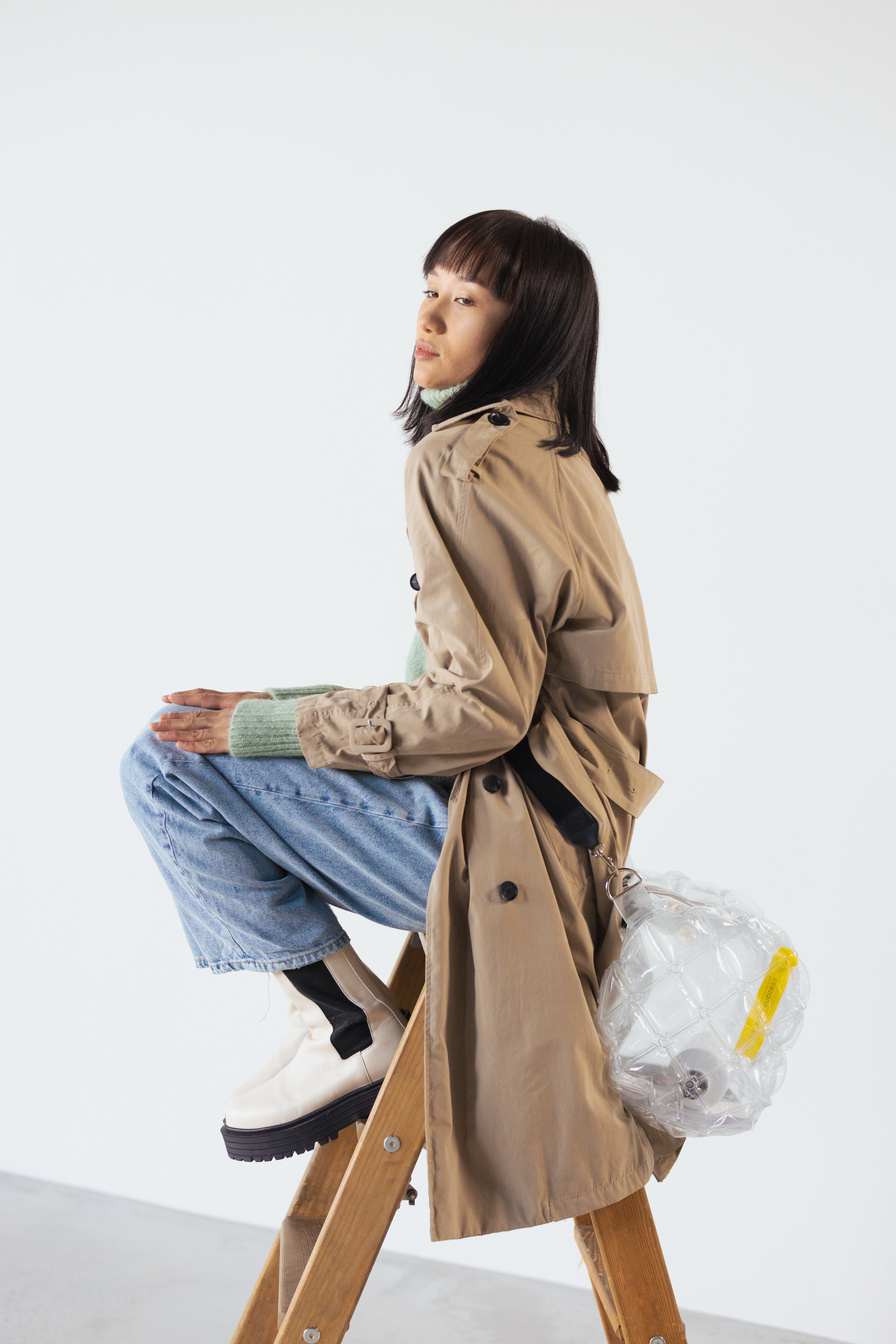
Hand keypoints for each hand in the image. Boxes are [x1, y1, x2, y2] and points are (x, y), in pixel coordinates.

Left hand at [150, 688, 269, 754]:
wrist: (290, 719)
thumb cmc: (279, 711)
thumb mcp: (259, 702)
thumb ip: (243, 705)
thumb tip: (234, 707)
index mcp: (231, 703)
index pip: (202, 699)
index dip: (185, 700)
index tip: (168, 699)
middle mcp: (225, 714)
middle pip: (193, 716)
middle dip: (172, 720)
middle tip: (153, 723)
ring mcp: (227, 728)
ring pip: (195, 730)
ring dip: (175, 732)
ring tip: (157, 734)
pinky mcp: (232, 742)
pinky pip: (209, 745)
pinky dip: (194, 745)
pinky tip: (179, 745)